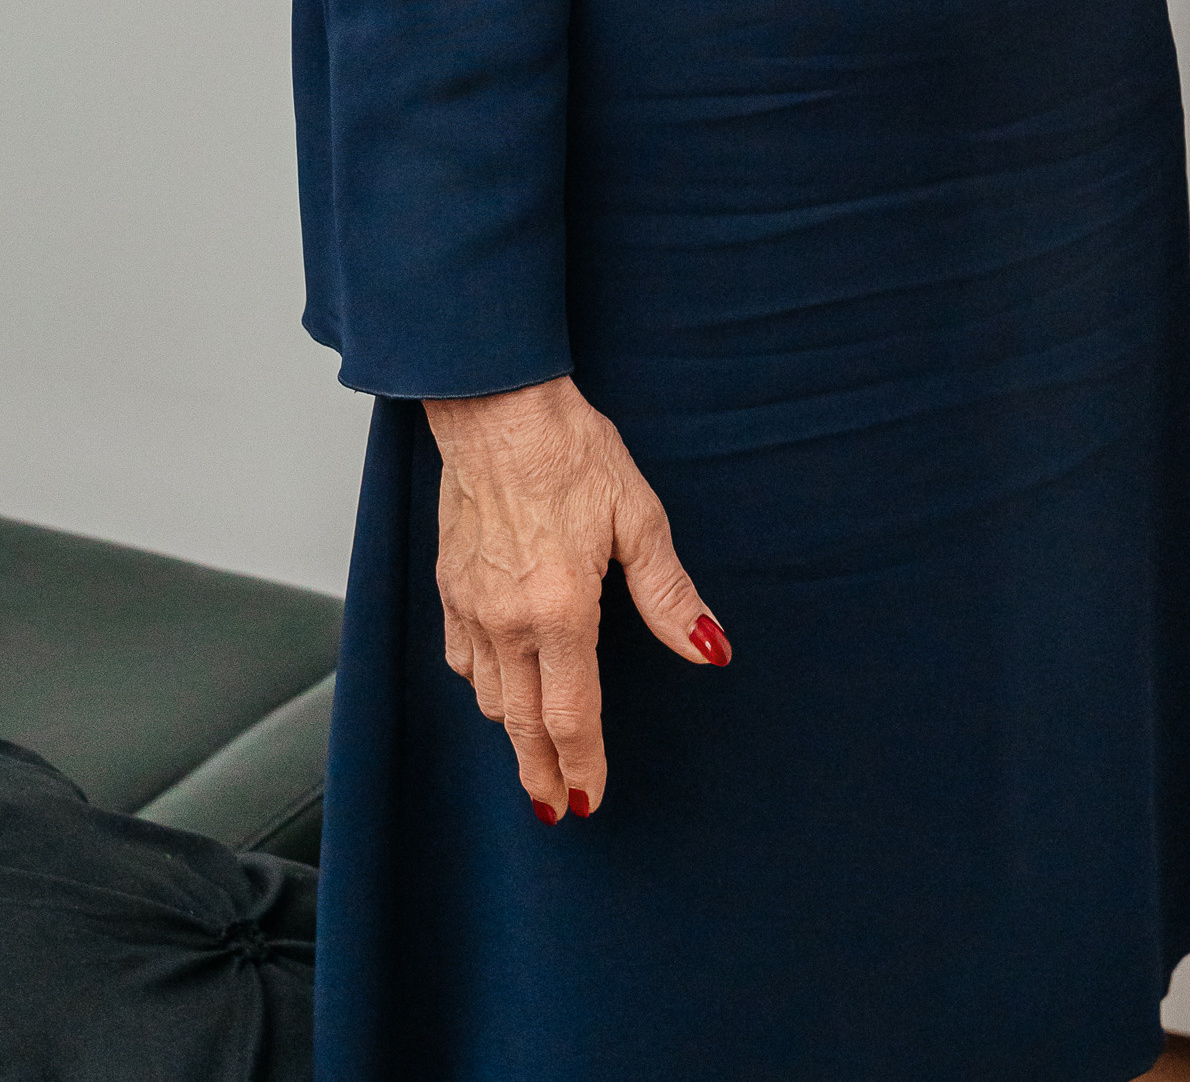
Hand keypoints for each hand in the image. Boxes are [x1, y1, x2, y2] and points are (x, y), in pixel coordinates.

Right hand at [426, 376, 729, 820]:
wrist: (496, 410)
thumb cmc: (571, 451)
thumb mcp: (637, 516)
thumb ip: (669, 594)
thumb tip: (709, 649)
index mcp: (559, 611)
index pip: (571, 715)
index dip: (582, 763)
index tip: (590, 802)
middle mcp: (507, 621)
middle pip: (522, 724)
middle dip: (542, 773)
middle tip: (558, 809)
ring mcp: (470, 607)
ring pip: (489, 698)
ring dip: (514, 733)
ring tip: (537, 752)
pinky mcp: (449, 588)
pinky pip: (462, 660)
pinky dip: (485, 687)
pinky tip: (502, 685)